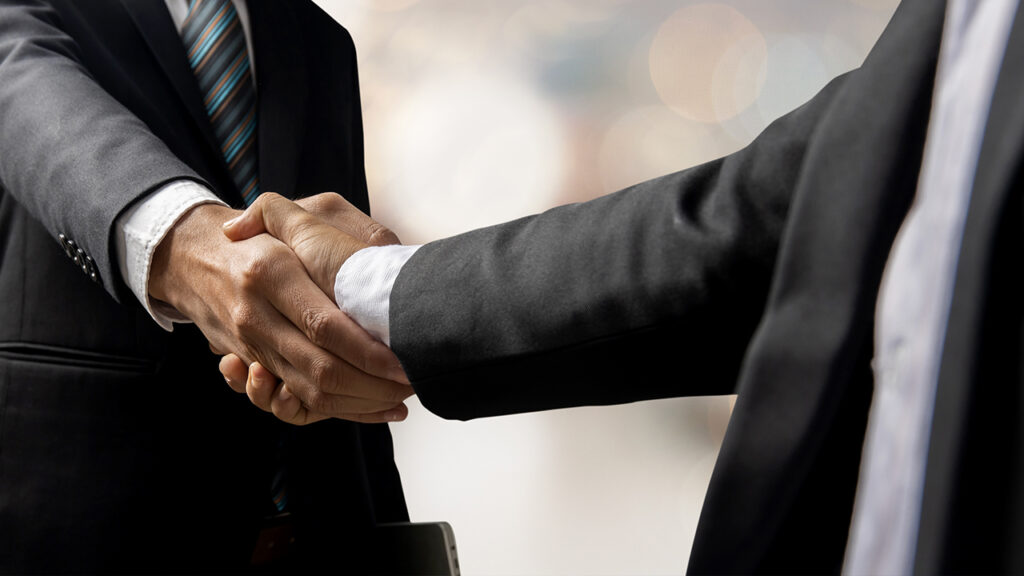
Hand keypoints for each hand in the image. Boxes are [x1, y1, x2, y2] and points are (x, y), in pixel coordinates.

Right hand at [149, 195, 410, 424]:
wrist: (191, 258)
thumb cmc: (257, 236)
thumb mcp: (287, 213)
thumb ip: (327, 220)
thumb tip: (375, 246)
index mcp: (270, 271)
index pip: (325, 325)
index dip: (367, 350)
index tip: (402, 359)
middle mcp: (255, 314)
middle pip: (320, 369)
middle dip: (372, 386)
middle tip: (411, 382)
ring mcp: (249, 346)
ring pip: (309, 393)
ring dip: (359, 403)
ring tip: (398, 398)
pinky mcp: (253, 366)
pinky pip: (291, 404)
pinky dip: (332, 411)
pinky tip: (371, 409)